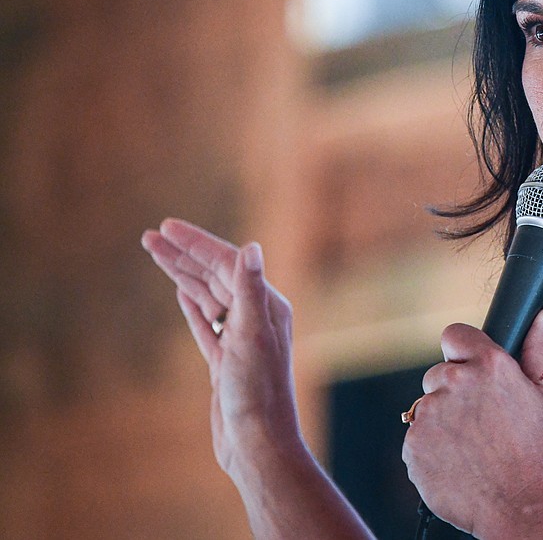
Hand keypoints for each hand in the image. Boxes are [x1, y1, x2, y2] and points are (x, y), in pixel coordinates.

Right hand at [141, 218, 302, 482]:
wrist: (257, 443)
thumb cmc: (257, 391)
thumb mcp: (251, 335)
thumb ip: (249, 290)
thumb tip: (252, 246)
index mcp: (265, 306)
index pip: (227, 263)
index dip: (197, 244)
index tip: (166, 227)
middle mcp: (255, 318)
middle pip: (215, 276)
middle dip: (184, 254)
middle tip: (150, 235)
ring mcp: (238, 340)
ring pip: (207, 297)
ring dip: (183, 275)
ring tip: (156, 254)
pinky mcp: (225, 362)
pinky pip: (207, 325)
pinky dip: (194, 306)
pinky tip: (182, 293)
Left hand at [402, 311, 542, 536]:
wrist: (519, 507)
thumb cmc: (534, 454)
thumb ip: (538, 349)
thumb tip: (541, 318)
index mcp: (489, 365)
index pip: (454, 334)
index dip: (462, 352)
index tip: (470, 370)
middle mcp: (455, 383)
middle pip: (439, 374)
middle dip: (454, 394)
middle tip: (480, 422)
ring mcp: (429, 414)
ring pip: (427, 408)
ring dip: (442, 422)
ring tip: (471, 446)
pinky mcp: (412, 444)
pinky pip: (416, 438)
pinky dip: (431, 449)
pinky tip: (457, 461)